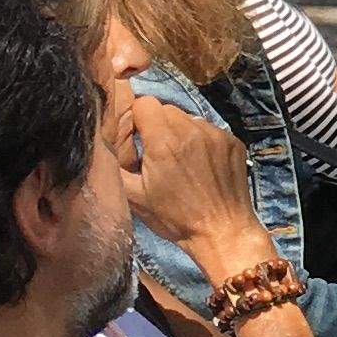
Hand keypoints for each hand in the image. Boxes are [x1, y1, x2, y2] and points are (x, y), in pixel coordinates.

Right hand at [118, 80, 270, 264]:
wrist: (222, 232)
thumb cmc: (174, 218)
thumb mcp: (133, 196)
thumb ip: (114, 164)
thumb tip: (102, 141)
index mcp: (165, 142)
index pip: (144, 103)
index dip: (135, 119)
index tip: (136, 139)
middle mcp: (193, 131)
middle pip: (166, 109)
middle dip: (156, 125)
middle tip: (156, 153)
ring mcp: (217, 134)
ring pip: (188, 118)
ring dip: (179, 132)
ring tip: (180, 160)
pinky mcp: (234, 141)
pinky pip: (209, 129)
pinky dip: (201, 140)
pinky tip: (201, 164)